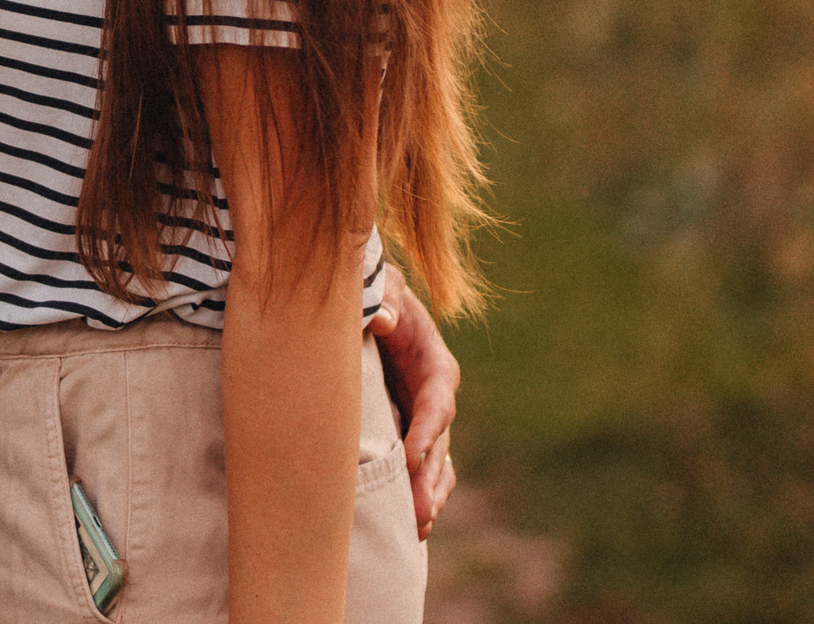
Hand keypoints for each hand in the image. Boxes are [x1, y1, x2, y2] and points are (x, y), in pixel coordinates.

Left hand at [367, 262, 458, 539]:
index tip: (413, 459)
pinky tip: (412, 524)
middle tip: (419, 514)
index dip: (426, 431)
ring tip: (418, 528)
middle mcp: (436, 396)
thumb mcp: (382, 286)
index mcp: (435, 364)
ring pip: (437, 463)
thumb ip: (384, 299)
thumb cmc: (377, 292)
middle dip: (429, 480)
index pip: (436, 403)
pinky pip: (424, 466)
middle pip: (439, 444)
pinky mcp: (411, 427)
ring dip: (428, 495)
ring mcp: (425, 416)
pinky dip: (421, 492)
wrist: (374, 301)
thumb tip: (383, 321)